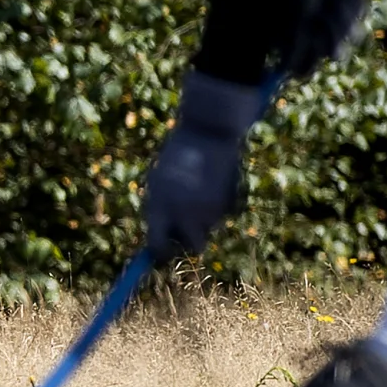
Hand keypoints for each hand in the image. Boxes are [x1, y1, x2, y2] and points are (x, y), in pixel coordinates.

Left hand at [140, 70, 273, 260]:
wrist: (208, 133)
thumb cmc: (177, 157)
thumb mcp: (159, 182)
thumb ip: (159, 210)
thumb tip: (160, 239)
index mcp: (160, 208)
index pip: (158, 246)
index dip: (162, 254)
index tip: (164, 254)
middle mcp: (184, 215)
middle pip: (194, 246)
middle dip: (191, 241)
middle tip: (188, 230)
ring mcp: (208, 211)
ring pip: (210, 228)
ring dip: (204, 219)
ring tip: (201, 191)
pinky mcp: (228, 204)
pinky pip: (222, 215)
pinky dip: (218, 206)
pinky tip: (214, 184)